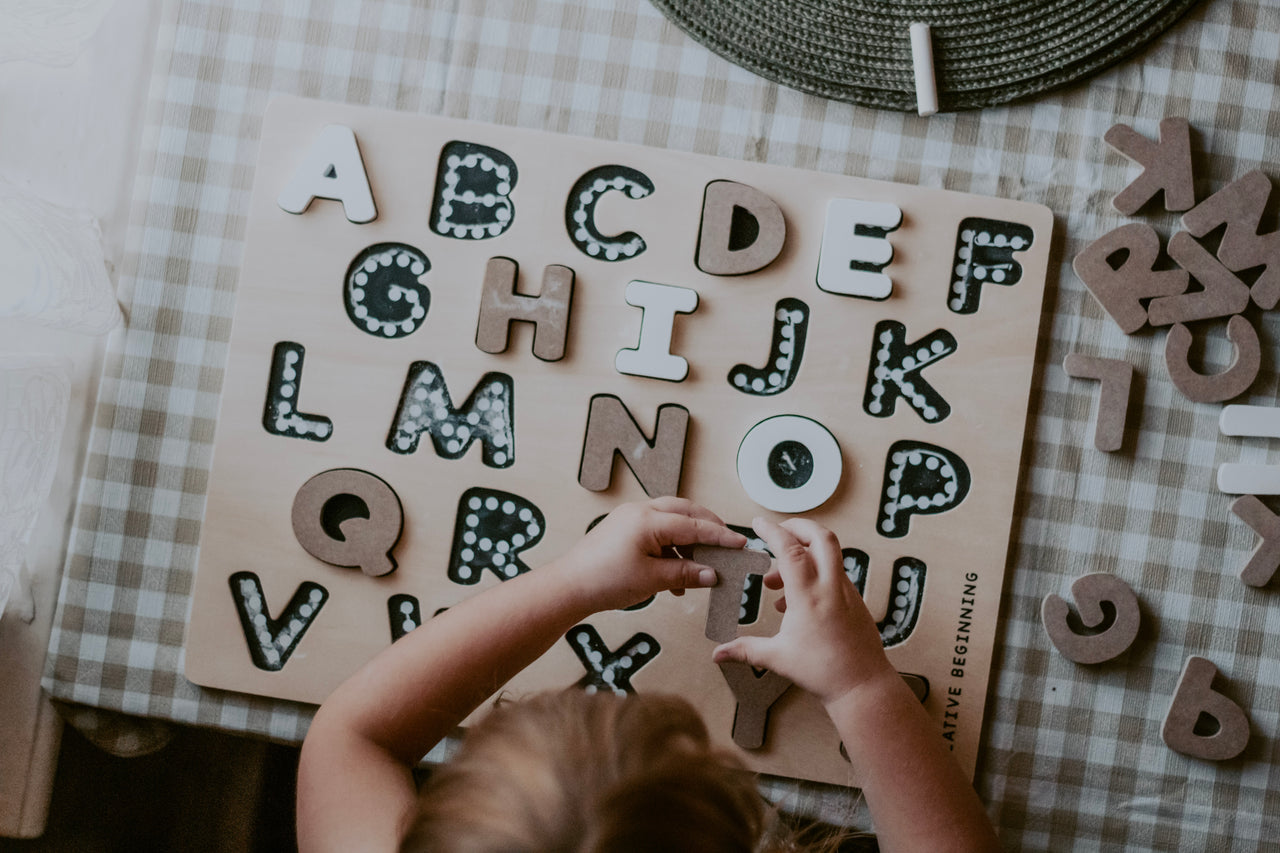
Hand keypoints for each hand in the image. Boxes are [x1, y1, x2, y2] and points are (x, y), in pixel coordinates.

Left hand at [556, 497, 747, 611]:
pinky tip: (676, 575)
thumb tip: (712, 574)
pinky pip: (656, 531)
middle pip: (685, 512)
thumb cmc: (604, 580)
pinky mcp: (623, 529)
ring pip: (671, 521)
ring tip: (701, 567)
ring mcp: (630, 518)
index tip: (740, 544)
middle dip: (708, 527)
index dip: (720, 536)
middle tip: (726, 544)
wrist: (569, 587)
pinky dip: (671, 548)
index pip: (695, 525)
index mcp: (649, 520)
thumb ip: (686, 574)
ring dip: (688, 542)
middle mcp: (640, 512)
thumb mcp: (653, 580)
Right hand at [712, 517, 895, 707]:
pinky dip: (813, 573)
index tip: (758, 523)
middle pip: (821, 537)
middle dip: (798, 527)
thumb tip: (718, 654)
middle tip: (778, 532)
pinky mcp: (854, 600)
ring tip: (775, 582)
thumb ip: (745, 650)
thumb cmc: (824, 672)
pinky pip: (833, 573)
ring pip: (828, 555)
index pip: (790, 550)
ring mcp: (847, 592)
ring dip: (802, 555)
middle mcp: (831, 588)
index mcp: (809, 597)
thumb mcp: (778, 658)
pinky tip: (795, 600)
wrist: (863, 686)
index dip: (772, 531)